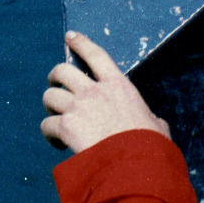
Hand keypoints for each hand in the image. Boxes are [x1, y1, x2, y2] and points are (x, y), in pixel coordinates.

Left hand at [41, 31, 170, 152]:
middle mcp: (95, 91)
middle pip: (62, 70)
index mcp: (119, 86)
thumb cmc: (150, 147)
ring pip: (50, 95)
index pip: (96, 55)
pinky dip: (49, 133)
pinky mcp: (66, 125)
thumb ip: (150, 119)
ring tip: (56, 118)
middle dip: (55, 77)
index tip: (70, 36)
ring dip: (50, 106)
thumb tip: (155, 123)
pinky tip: (58, 143)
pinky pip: (47, 124)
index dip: (81, 43)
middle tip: (55, 87)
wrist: (136, 166)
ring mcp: (78, 107)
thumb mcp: (156, 126)